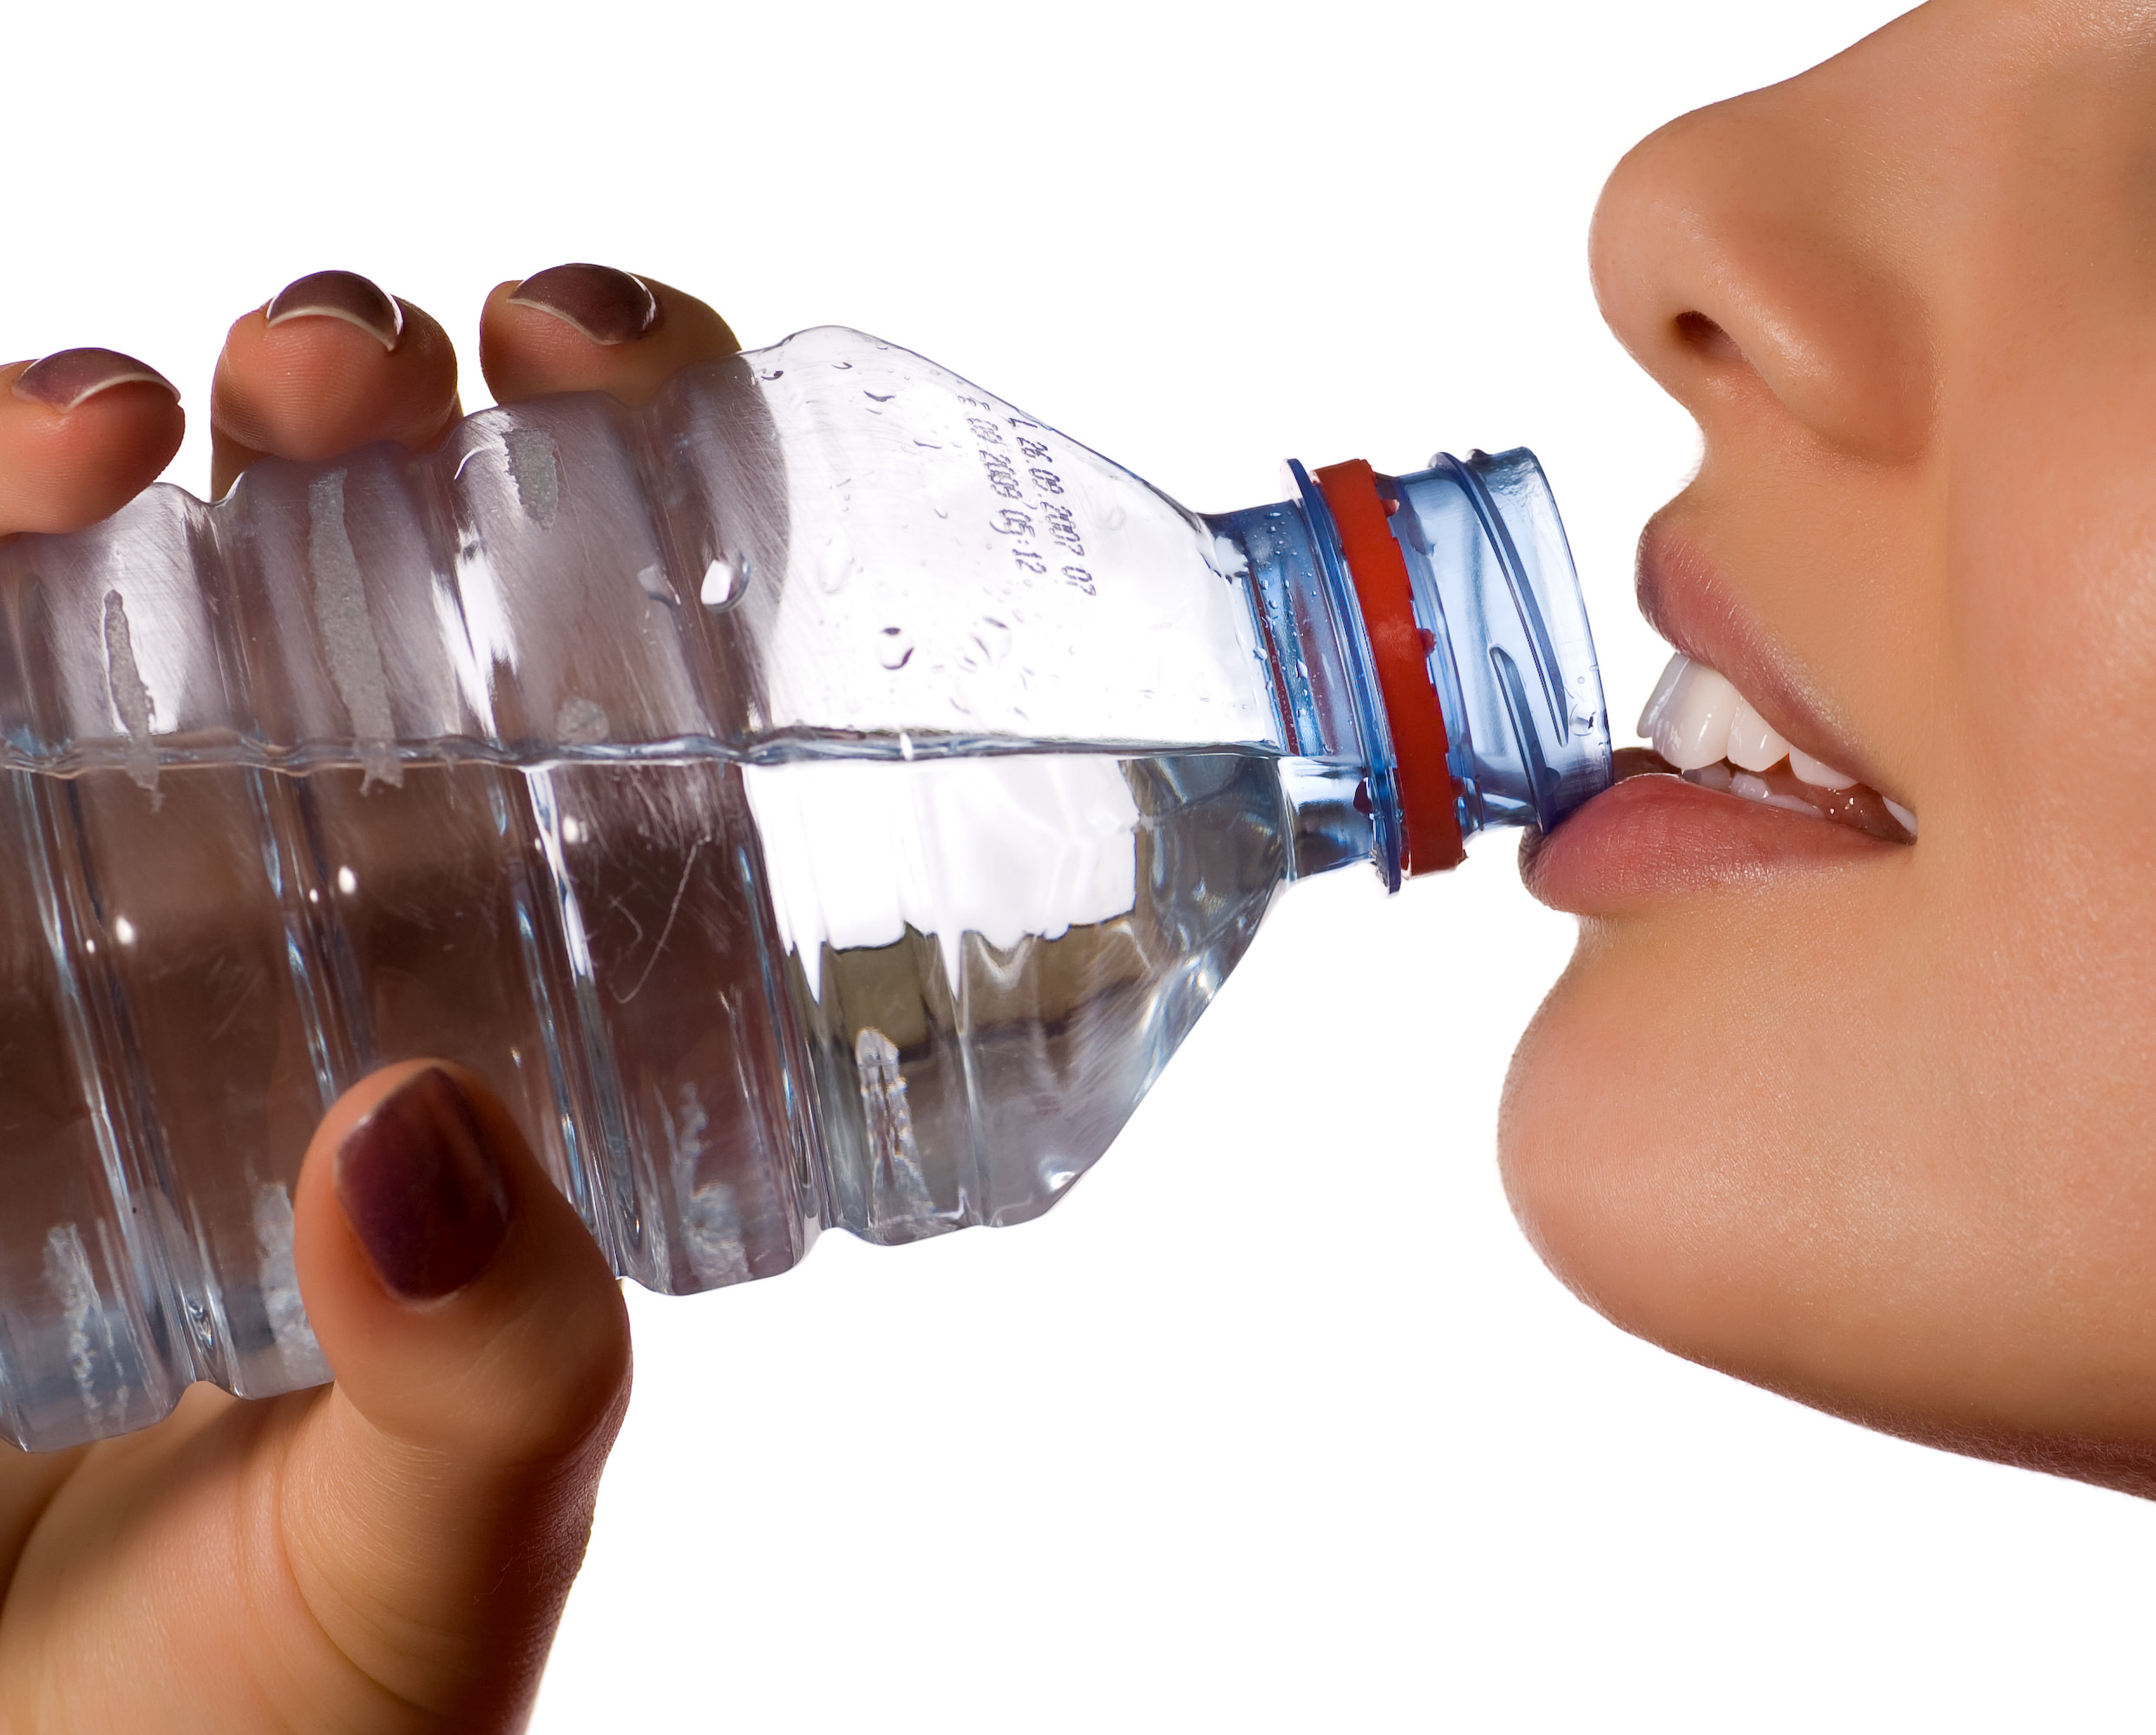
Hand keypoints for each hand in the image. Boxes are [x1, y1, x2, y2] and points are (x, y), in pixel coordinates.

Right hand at [0, 266, 739, 1730]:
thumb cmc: (278, 1713)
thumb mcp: (438, 1555)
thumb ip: (494, 1386)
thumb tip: (421, 1146)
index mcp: (536, 1020)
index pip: (626, 705)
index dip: (634, 503)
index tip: (599, 375)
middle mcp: (336, 937)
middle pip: (382, 609)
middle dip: (371, 442)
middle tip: (353, 386)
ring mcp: (114, 931)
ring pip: (133, 623)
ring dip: (119, 463)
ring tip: (116, 427)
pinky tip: (2, 510)